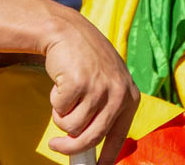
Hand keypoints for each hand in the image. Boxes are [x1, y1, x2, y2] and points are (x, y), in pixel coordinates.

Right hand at [42, 11, 140, 164]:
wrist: (68, 31)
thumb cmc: (85, 61)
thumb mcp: (106, 82)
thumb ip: (105, 110)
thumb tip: (92, 148)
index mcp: (130, 96)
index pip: (119, 136)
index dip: (107, 157)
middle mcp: (119, 93)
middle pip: (93, 137)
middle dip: (71, 147)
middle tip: (55, 146)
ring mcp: (99, 87)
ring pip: (73, 126)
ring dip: (61, 116)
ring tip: (64, 95)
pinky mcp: (79, 83)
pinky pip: (60, 111)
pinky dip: (54, 101)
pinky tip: (61, 82)